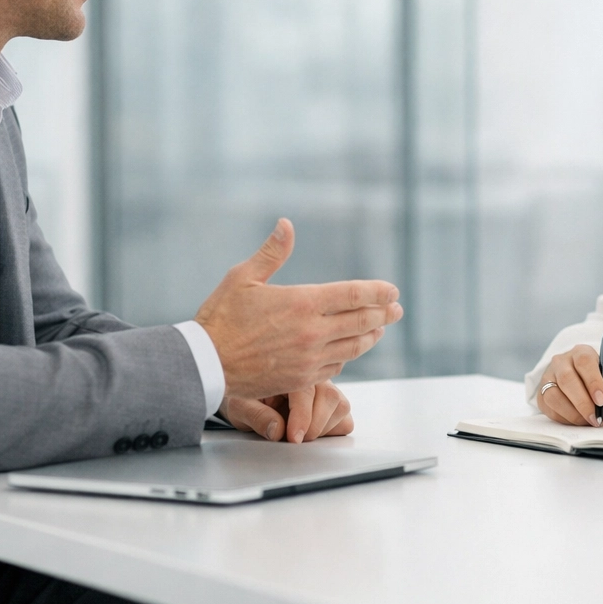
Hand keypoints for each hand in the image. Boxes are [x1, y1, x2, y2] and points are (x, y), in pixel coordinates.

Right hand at [196, 219, 402, 398]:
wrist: (205, 364)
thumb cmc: (220, 317)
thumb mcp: (243, 277)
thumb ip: (272, 253)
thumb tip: (286, 224)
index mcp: (302, 303)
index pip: (353, 295)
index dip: (377, 292)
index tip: (392, 291)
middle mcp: (312, 332)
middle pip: (362, 322)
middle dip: (384, 314)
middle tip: (397, 309)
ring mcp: (309, 358)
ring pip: (353, 347)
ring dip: (371, 336)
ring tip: (379, 329)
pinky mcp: (301, 379)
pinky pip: (336, 367)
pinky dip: (347, 355)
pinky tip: (349, 350)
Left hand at [222, 382, 354, 442]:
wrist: (245, 396)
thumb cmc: (243, 398)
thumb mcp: (239, 407)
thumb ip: (257, 416)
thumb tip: (277, 430)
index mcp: (288, 367)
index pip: (306, 389)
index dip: (302, 416)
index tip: (294, 437)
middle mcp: (311, 373)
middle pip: (330, 396)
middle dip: (314, 424)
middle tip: (294, 439)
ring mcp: (325, 388)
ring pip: (341, 406)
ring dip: (323, 427)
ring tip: (300, 433)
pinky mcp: (333, 406)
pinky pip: (345, 419)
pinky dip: (332, 430)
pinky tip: (310, 431)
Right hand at [535, 345, 602, 426]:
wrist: (589, 391)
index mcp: (582, 353)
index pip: (584, 361)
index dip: (593, 381)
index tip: (602, 400)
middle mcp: (562, 362)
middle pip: (567, 379)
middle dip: (582, 402)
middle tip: (596, 418)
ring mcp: (548, 377)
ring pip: (554, 395)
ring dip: (573, 412)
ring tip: (589, 421)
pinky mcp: (542, 394)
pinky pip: (549, 407)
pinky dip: (564, 418)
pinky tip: (577, 420)